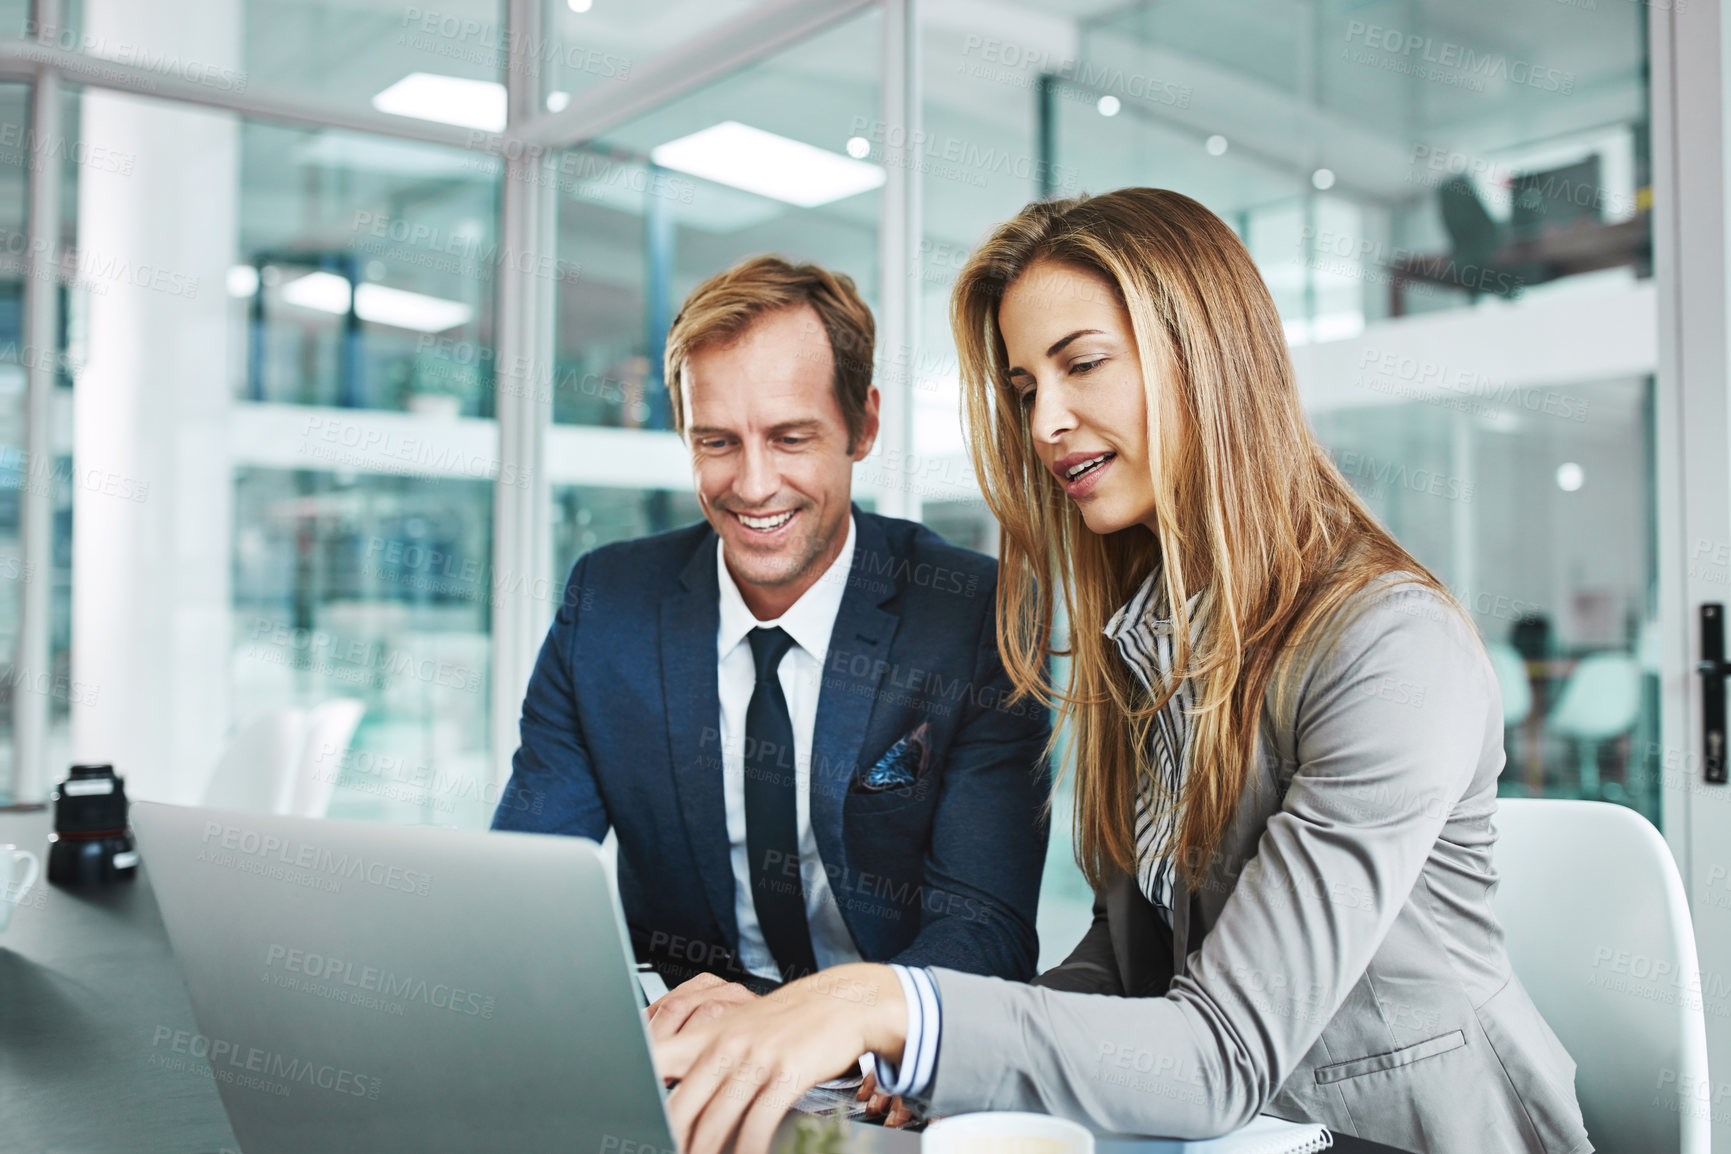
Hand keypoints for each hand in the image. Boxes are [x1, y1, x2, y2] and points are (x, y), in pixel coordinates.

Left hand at [653, 963, 905, 1153]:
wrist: (841, 1000)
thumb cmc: (787, 1020)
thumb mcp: (738, 1028)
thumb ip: (703, 1055)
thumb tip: (672, 1092)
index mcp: (707, 1035)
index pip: (654, 1062)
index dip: (636, 1095)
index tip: (634, 1126)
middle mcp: (725, 1046)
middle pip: (680, 1107)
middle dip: (670, 1141)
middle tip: (665, 1153)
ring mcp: (755, 1059)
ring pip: (715, 1122)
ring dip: (705, 1153)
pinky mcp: (786, 1074)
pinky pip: (758, 1124)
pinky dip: (748, 1150)